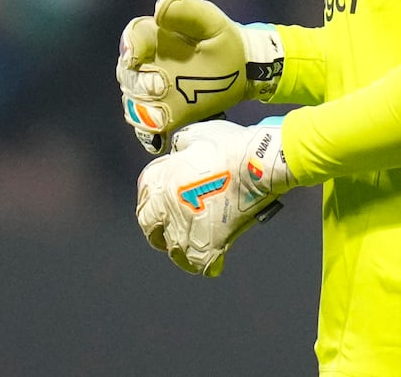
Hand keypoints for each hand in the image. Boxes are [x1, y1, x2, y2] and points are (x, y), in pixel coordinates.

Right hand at [117, 0, 283, 151]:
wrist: (242, 67)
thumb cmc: (222, 38)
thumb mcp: (209, 20)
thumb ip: (186, 10)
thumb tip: (158, 8)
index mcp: (153, 37)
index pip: (131, 39)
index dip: (128, 46)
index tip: (133, 56)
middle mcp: (147, 65)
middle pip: (127, 75)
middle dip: (138, 82)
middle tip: (158, 85)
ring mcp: (154, 94)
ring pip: (134, 104)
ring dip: (144, 110)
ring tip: (162, 114)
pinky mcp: (166, 116)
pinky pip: (148, 130)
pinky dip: (150, 135)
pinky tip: (160, 138)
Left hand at [136, 117, 291, 276]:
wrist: (256, 164)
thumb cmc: (230, 146)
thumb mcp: (195, 136)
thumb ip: (181, 148)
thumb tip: (180, 153)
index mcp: (160, 180)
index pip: (145, 194)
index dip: (153, 197)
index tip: (161, 201)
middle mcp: (166, 208)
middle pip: (149, 226)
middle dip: (156, 228)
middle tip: (168, 228)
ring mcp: (185, 230)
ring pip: (173, 249)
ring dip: (179, 247)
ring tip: (191, 244)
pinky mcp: (208, 246)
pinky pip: (198, 265)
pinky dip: (203, 264)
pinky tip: (212, 261)